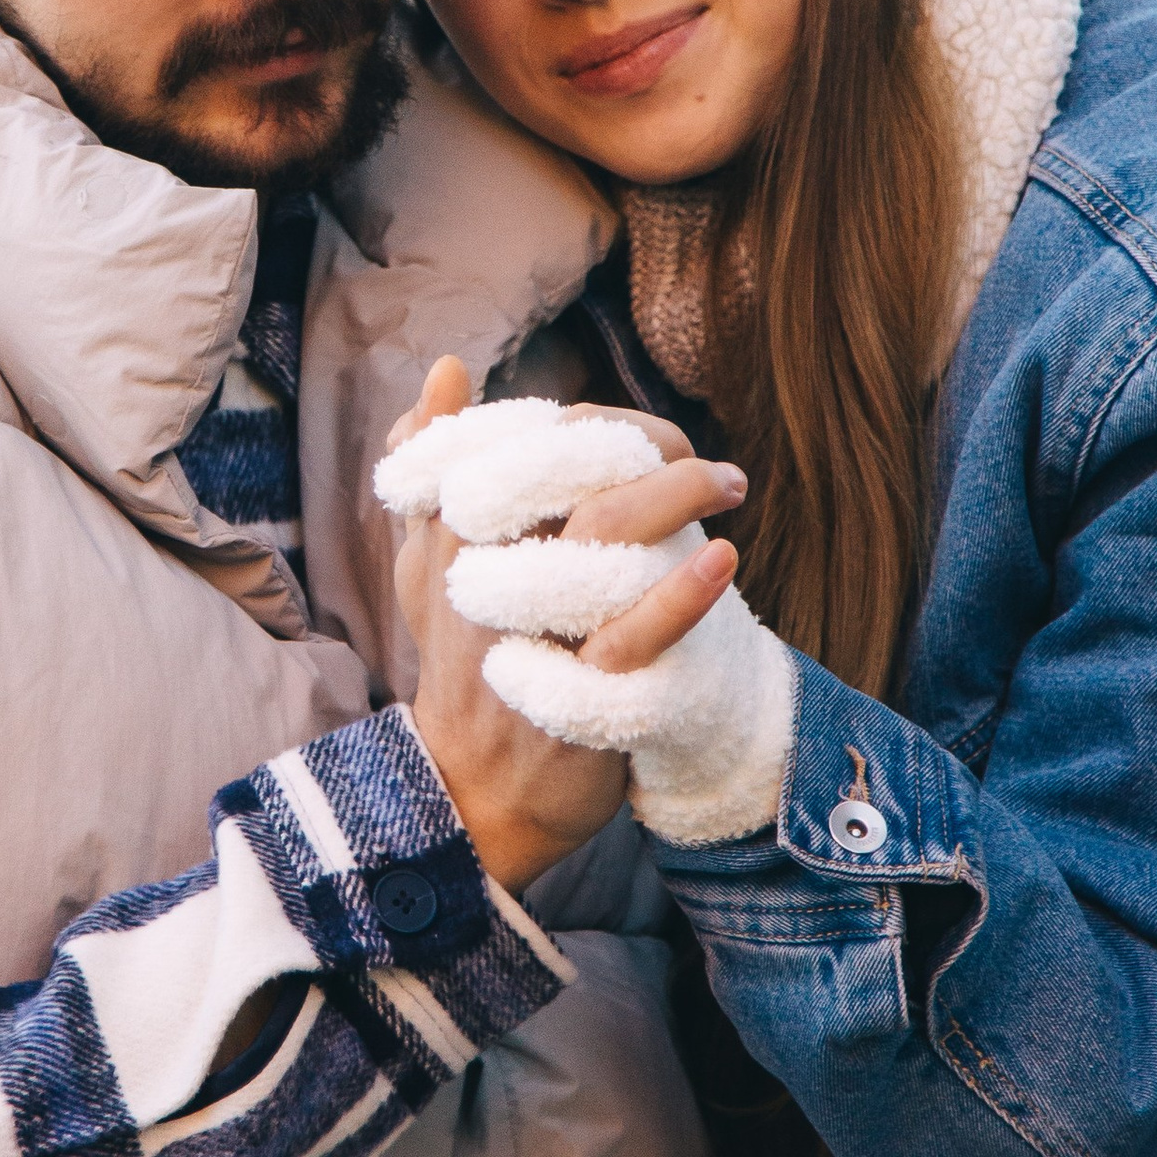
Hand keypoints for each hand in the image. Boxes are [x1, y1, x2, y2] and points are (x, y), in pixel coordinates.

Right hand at [387, 358, 745, 895]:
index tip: (642, 435)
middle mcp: (488, 572)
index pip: (523, 437)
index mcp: (453, 530)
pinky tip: (724, 558)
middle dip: (640, 443)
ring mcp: (534, 632)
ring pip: (602, 539)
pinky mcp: (579, 692)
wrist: (473, 789)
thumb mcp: (426, 560)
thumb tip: (446, 367)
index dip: (592, 420)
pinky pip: (633, 635)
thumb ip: (430, 464)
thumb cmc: (461, 661)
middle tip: (698, 452)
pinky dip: (681, 595)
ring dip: (676, 497)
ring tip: (729, 484)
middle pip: (566, 471)